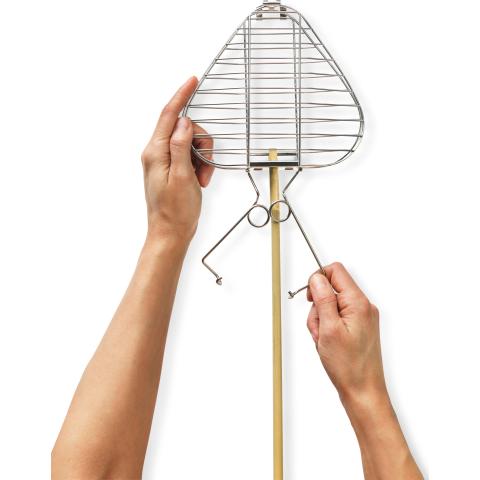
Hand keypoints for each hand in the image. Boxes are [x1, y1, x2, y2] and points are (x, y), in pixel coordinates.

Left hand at [141, 76, 213, 245]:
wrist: (171, 233)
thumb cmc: (175, 210)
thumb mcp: (182, 175)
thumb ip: (181, 145)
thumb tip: (184, 121)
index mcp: (155, 151)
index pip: (169, 115)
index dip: (181, 96)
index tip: (192, 81)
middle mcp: (157, 153)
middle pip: (185, 130)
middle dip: (202, 143)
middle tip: (206, 164)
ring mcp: (166, 161)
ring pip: (192, 143)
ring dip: (204, 158)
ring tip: (202, 178)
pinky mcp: (174, 169)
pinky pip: (192, 157)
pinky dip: (201, 166)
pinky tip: (201, 180)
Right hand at [306, 263, 386, 405]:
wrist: (363, 392)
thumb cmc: (349, 366)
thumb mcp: (329, 329)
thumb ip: (323, 299)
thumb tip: (317, 278)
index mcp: (358, 303)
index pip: (336, 271)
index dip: (318, 279)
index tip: (310, 297)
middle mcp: (363, 306)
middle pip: (331, 289)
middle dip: (317, 307)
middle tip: (319, 328)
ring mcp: (361, 317)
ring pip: (331, 305)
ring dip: (321, 321)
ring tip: (323, 341)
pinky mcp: (358, 327)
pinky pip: (336, 318)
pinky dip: (327, 328)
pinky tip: (328, 344)